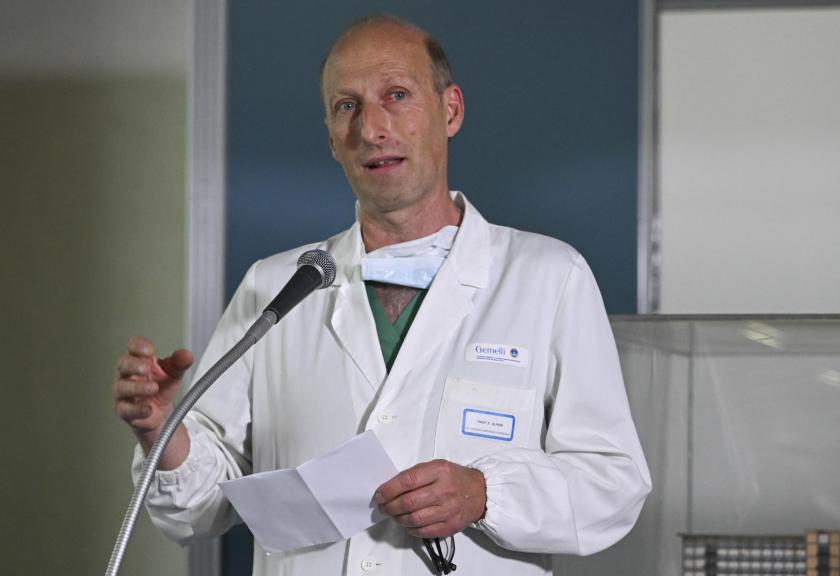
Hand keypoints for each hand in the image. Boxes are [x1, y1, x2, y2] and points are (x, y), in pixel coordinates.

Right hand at [113, 336, 192, 452]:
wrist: (162, 411)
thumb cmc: (162, 386)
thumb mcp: (174, 372)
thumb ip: (180, 363)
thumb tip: (186, 355)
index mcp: (139, 359)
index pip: (133, 346)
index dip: (138, 346)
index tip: (150, 350)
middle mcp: (127, 374)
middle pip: (123, 364)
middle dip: (134, 365)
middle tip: (146, 368)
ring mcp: (123, 392)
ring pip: (122, 387)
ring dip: (137, 387)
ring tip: (153, 387)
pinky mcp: (124, 410)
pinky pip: (125, 410)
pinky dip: (137, 409)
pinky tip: (148, 408)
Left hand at [375, 459, 486, 538]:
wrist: (481, 492)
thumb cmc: (454, 478)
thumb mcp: (437, 466)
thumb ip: (416, 474)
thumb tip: (390, 487)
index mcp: (439, 471)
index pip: (408, 481)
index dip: (389, 489)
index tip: (379, 494)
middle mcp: (444, 490)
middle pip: (408, 502)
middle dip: (390, 506)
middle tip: (383, 507)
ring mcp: (448, 510)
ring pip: (414, 519)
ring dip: (398, 519)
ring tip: (394, 515)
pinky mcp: (450, 526)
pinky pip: (424, 531)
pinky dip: (411, 529)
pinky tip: (408, 524)